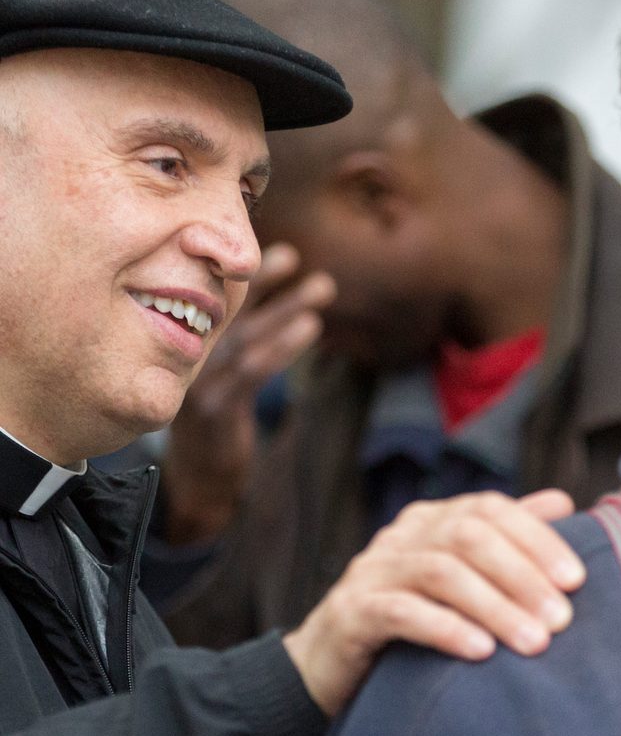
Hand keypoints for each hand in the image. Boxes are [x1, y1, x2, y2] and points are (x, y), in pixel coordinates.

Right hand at [161, 243, 336, 545]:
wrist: (200, 484)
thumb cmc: (220, 427)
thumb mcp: (226, 383)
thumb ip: (240, 344)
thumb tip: (277, 306)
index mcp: (185, 348)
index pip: (213, 303)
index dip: (244, 278)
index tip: (276, 251)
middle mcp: (184, 361)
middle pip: (225, 312)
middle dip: (261, 282)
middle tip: (292, 254)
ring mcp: (197, 383)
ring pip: (245, 337)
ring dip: (286, 309)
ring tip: (322, 287)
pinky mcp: (214, 409)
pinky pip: (252, 370)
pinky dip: (282, 346)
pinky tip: (310, 328)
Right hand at [282, 489, 585, 716]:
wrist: (329, 666)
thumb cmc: (411, 618)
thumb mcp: (461, 576)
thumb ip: (506, 537)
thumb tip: (562, 500)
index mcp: (434, 519)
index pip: (492, 509)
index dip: (538, 539)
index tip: (577, 580)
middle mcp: (403, 535)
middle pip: (469, 536)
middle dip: (523, 576)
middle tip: (562, 620)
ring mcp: (372, 570)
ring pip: (441, 573)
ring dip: (495, 607)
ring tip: (535, 643)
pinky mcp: (351, 612)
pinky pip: (400, 612)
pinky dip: (445, 629)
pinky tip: (481, 653)